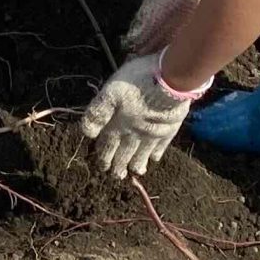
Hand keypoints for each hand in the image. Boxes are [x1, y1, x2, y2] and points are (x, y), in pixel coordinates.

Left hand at [80, 52, 196, 180]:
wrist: (172, 82)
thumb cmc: (138, 82)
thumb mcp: (111, 91)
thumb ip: (98, 112)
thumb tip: (88, 134)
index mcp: (119, 125)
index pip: (108, 145)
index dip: (104, 157)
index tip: (102, 167)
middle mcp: (135, 134)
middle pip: (125, 153)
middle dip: (119, 166)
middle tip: (117, 176)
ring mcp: (154, 133)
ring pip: (143, 154)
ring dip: (138, 164)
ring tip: (136, 172)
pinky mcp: (170, 129)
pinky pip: (162, 146)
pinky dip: (157, 153)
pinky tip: (155, 158)